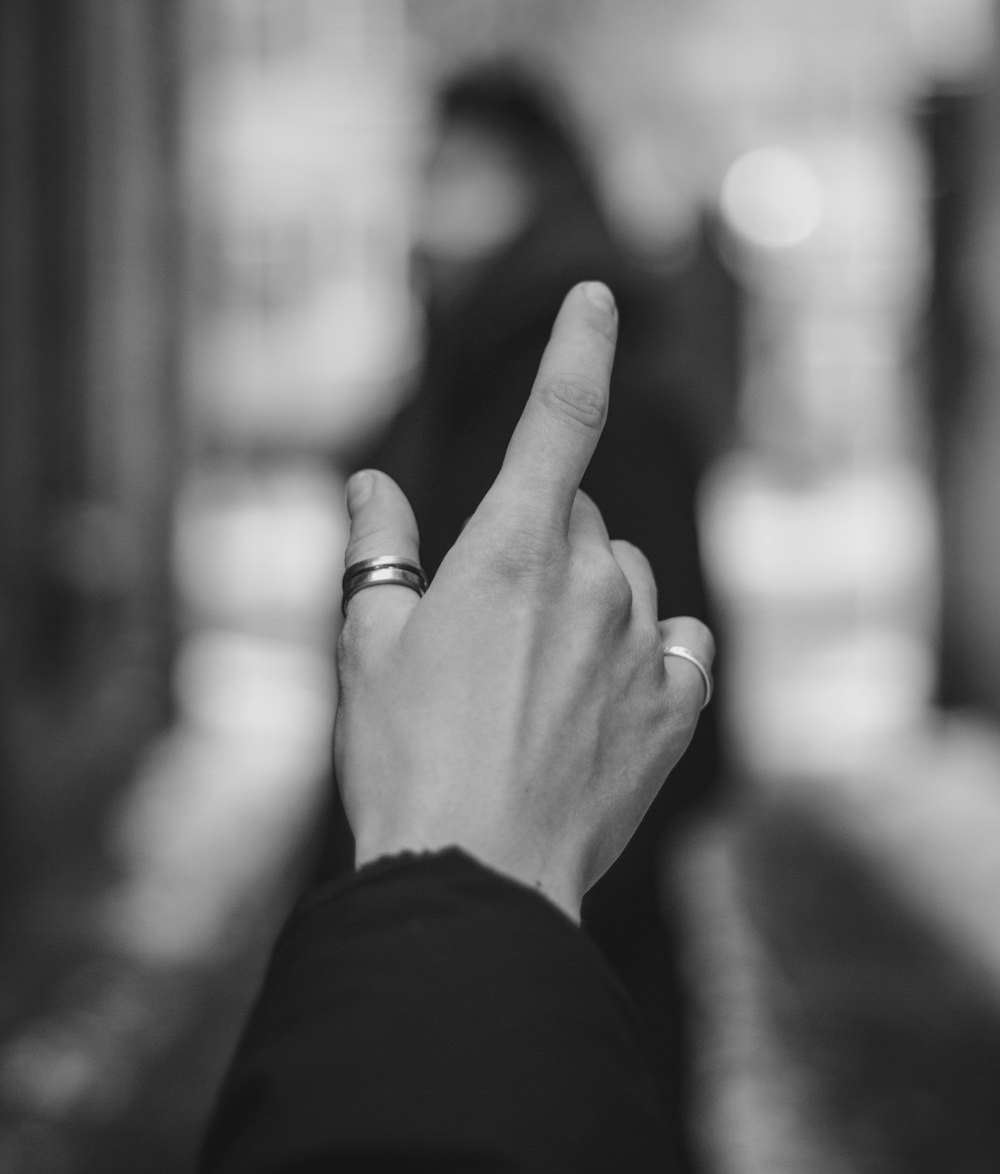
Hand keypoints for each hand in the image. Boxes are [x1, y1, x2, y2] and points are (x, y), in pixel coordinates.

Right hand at [334, 282, 713, 921]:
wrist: (477, 878)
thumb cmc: (404, 755)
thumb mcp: (367, 641)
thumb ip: (381, 547)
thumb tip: (369, 484)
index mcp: (512, 550)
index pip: (560, 418)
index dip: (581, 345)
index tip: (598, 295)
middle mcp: (594, 581)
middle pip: (583, 518)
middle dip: (541, 541)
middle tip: (482, 620)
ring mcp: (643, 646)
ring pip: (631, 581)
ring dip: (593, 600)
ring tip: (533, 680)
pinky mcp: (676, 709)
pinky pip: (680, 646)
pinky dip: (650, 652)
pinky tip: (605, 697)